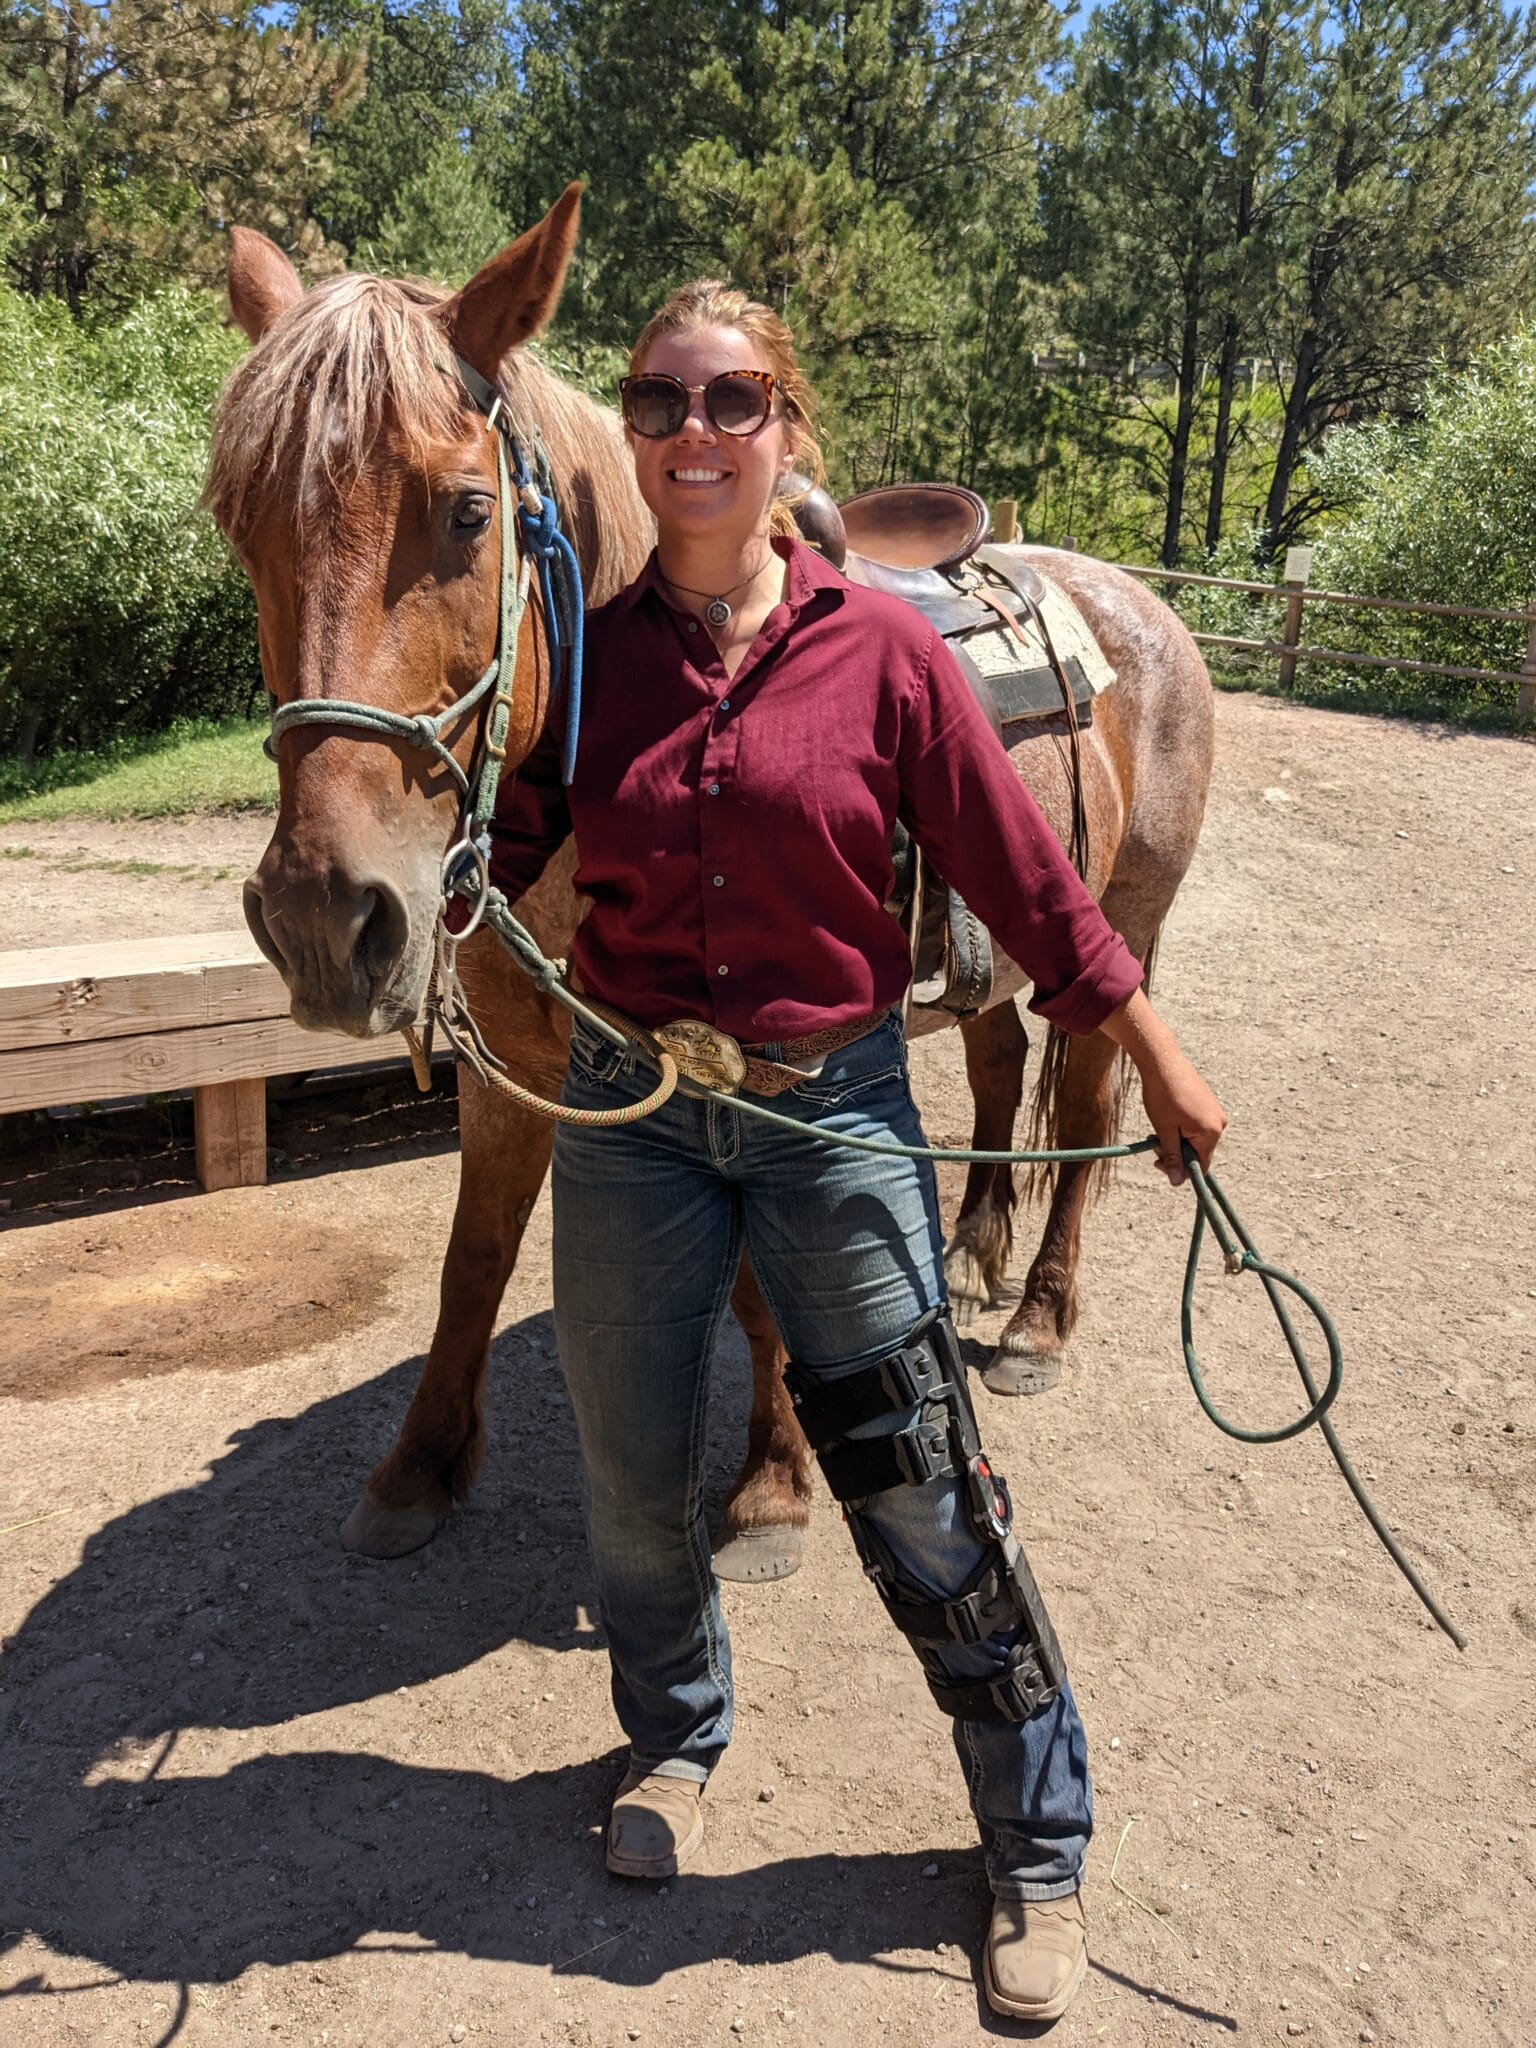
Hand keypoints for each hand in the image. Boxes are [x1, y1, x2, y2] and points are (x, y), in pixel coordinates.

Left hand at [1137, 1046, 1226, 1186]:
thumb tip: (1178, 1183)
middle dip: (1175, 1151)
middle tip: (1154, 1141)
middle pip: (1198, 1152)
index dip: (1179, 1170)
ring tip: (1159, 1126)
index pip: (1200, 1165)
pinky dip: (1182, 1128)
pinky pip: (1197, 1126)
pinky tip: (1168, 1117)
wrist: (1163, 1061)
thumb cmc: (1162, 1096)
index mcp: (1211, 1133)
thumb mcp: (1165, 1131)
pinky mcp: (1209, 1104)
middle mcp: (1220, 1124)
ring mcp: (1216, 1113)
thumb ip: (1173, 1158)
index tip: (1158, 1161)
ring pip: (1196, 1139)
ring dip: (1177, 1139)